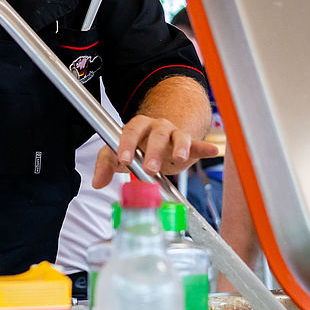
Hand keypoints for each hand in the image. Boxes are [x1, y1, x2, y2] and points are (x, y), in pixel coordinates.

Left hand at [92, 115, 221, 187]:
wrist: (163, 141)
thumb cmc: (140, 146)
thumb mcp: (121, 153)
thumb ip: (107, 164)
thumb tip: (97, 182)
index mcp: (138, 126)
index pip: (131, 130)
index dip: (127, 143)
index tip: (124, 159)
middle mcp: (157, 127)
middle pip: (157, 134)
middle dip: (153, 151)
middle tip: (150, 169)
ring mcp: (175, 134)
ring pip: (178, 136)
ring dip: (179, 147)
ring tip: (179, 158)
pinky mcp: (190, 145)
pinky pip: (198, 144)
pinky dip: (205, 147)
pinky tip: (213, 151)